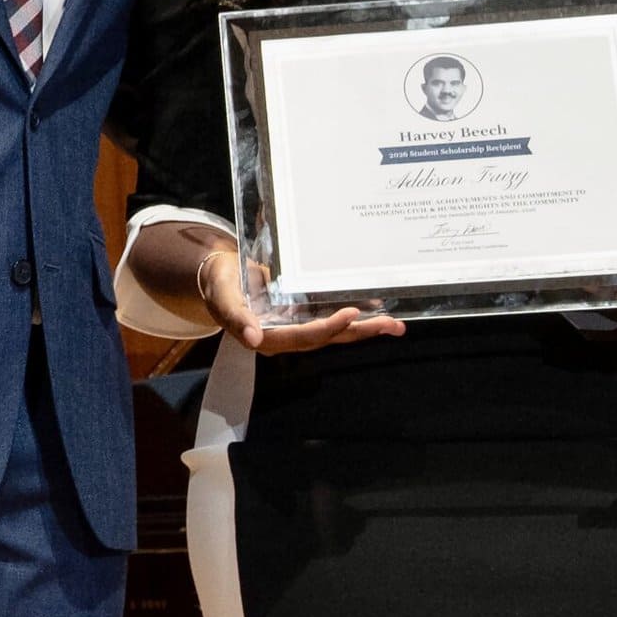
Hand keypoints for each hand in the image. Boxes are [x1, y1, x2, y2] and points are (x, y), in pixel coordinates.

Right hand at [196, 247, 406, 351]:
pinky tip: (378, 312)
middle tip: (391, 325)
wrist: (221, 277)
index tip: (351, 313)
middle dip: (360, 332)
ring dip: (366, 329)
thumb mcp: (223, 297)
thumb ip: (236, 317)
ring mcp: (297, 329)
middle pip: (328, 339)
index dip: (328, 327)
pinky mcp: (303, 318)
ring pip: (336, 334)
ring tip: (396, 325)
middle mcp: (287, 337)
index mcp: (268, 336)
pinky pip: (333, 321)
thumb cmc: (221, 284)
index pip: (303, 336)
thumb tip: (252, 339)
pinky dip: (356, 319)